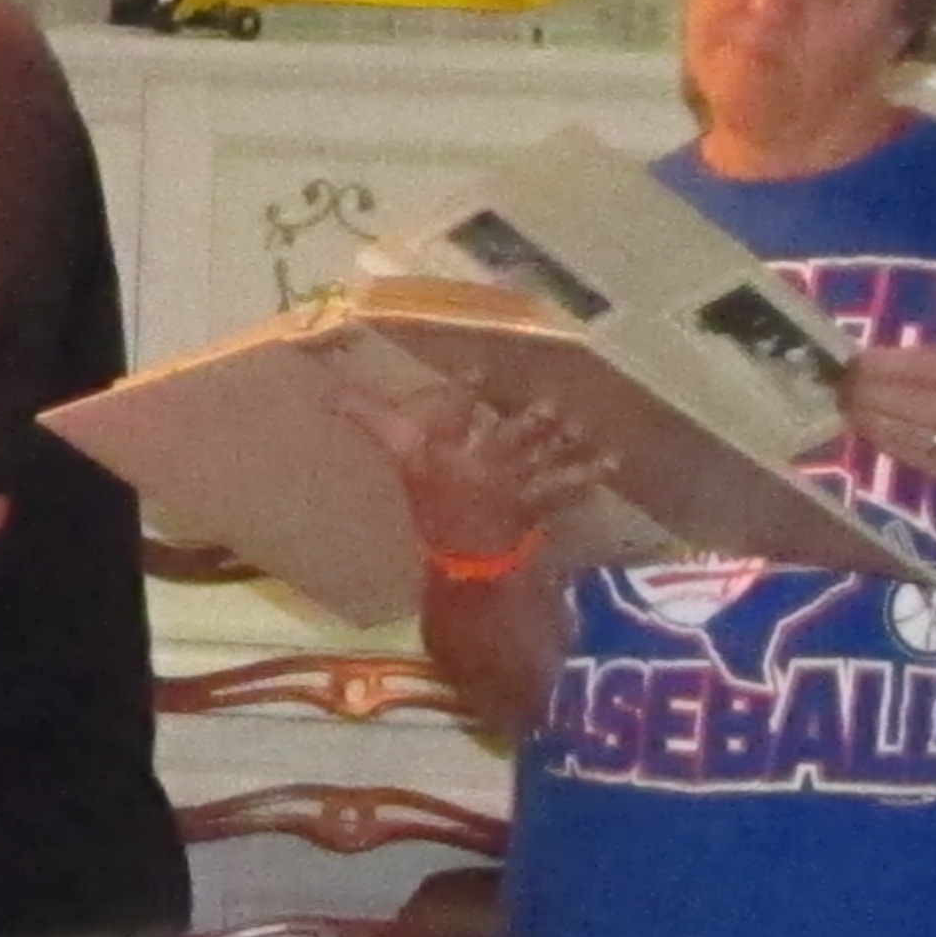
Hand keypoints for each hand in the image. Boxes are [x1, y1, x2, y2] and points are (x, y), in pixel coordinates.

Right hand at [329, 373, 612, 561]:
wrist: (456, 570)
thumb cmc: (424, 512)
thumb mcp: (394, 461)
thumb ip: (366, 418)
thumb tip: (327, 392)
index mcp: (443, 455)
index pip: (452, 416)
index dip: (463, 392)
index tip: (477, 367)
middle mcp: (480, 466)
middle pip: (506, 438)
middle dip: (529, 422)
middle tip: (550, 404)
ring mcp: (510, 487)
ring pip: (539, 458)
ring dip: (561, 444)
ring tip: (583, 427)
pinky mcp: (533, 505)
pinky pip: (562, 489)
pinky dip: (584, 478)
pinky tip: (608, 465)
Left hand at [842, 346, 935, 488]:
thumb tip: (876, 358)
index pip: (920, 367)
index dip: (879, 364)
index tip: (850, 360)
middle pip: (903, 398)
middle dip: (863, 390)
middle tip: (836, 383)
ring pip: (898, 427)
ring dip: (864, 415)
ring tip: (843, 403)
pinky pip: (903, 451)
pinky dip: (878, 437)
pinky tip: (862, 426)